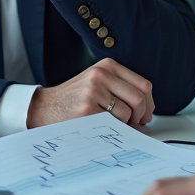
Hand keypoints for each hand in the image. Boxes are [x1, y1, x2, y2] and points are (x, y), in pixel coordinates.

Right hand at [27, 58, 155, 127]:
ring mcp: (93, 91)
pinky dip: (114, 129)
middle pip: (139, 98)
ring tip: (114, 125)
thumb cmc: (74, 97)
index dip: (149, 104)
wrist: (45, 106)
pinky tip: (103, 127)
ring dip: (125, 124)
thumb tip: (147, 110)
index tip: (145, 114)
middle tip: (136, 124)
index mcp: (108, 66)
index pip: (143, 85)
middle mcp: (101, 75)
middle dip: (141, 116)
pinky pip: (113, 123)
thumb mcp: (98, 81)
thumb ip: (121, 87)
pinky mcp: (87, 108)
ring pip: (127, 113)